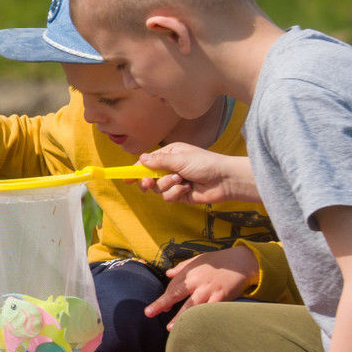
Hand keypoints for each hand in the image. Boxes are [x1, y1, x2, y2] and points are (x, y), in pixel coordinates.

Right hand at [138, 144, 259, 204]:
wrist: (224, 180)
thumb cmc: (205, 163)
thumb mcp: (180, 159)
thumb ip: (159, 161)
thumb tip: (141, 159)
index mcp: (169, 155)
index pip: (147, 162)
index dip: (136, 170)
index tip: (126, 177)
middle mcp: (170, 168)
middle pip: (148, 177)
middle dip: (148, 180)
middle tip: (148, 183)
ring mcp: (174, 182)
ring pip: (157, 188)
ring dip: (168, 185)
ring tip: (181, 181)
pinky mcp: (179, 194)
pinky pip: (168, 197)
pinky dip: (176, 193)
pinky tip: (187, 188)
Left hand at [146, 245, 259, 327]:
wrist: (243, 261)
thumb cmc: (219, 262)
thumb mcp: (198, 260)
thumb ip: (182, 267)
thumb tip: (167, 273)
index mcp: (190, 272)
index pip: (173, 286)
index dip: (164, 298)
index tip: (158, 308)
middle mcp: (198, 280)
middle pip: (177, 293)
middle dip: (162, 303)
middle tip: (149, 313)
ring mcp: (210, 289)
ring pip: (192, 305)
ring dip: (181, 316)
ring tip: (171, 328)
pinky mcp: (222, 297)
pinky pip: (210, 310)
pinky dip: (202, 318)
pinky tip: (195, 326)